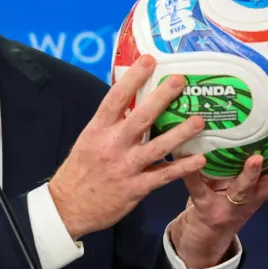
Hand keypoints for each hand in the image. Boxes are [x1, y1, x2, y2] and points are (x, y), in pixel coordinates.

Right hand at [49, 54, 206, 238]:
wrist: (68, 207)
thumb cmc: (78, 172)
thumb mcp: (88, 141)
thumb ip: (109, 125)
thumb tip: (130, 104)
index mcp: (97, 130)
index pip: (115, 98)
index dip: (133, 78)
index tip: (149, 61)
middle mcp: (112, 145)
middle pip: (141, 117)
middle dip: (162, 97)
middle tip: (180, 81)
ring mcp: (126, 167)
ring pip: (158, 146)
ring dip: (181, 132)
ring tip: (199, 120)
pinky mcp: (136, 188)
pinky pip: (164, 175)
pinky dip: (182, 167)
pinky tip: (199, 159)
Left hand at [169, 126, 267, 268]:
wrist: (207, 232)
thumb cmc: (229, 194)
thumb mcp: (246, 177)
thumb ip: (254, 152)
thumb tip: (257, 107)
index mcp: (266, 185)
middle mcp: (254, 195)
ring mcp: (232, 204)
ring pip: (245, 190)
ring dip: (252, 175)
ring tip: (255, 159)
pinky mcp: (207, 208)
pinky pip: (199, 190)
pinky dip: (193, 176)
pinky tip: (188, 160)